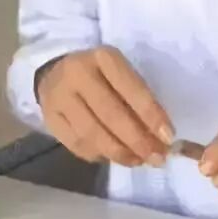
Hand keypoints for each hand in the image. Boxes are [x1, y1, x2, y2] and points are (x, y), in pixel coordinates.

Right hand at [36, 46, 173, 166]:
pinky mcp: (49, 118)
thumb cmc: (101, 76)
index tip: (168, 137)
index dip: (151, 115)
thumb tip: (161, 139)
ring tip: (138, 161)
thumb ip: (139, 101)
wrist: (56, 73)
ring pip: (92, 134)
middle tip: (157, 158)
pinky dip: (99, 155)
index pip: (131, 88)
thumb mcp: (122, 75)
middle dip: (137, 141)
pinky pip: (77, 145)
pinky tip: (114, 157)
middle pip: (110, 114)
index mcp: (104, 58)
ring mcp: (59, 97)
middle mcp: (78, 74)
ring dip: (120, 153)